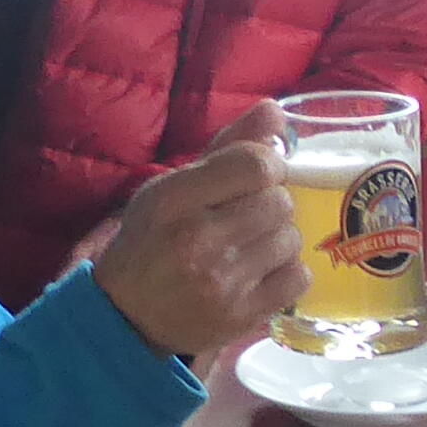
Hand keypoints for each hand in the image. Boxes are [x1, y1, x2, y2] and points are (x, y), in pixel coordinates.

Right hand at [86, 109, 306, 357]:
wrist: (128, 316)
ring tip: (251, 246)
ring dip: (279, 239)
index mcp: (174, 199)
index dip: (269, 164)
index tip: (261, 174)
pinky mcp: (241, 316)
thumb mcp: (174, 187)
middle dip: (271, 204)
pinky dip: (287, 274)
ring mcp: (221, 282)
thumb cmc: (153, 241)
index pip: (255, 165)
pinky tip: (260, 273)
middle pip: (279, 202)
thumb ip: (227, 147)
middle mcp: (197, 240)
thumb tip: (275, 110)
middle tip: (248, 217)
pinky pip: (298, 279)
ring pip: (291, 239)